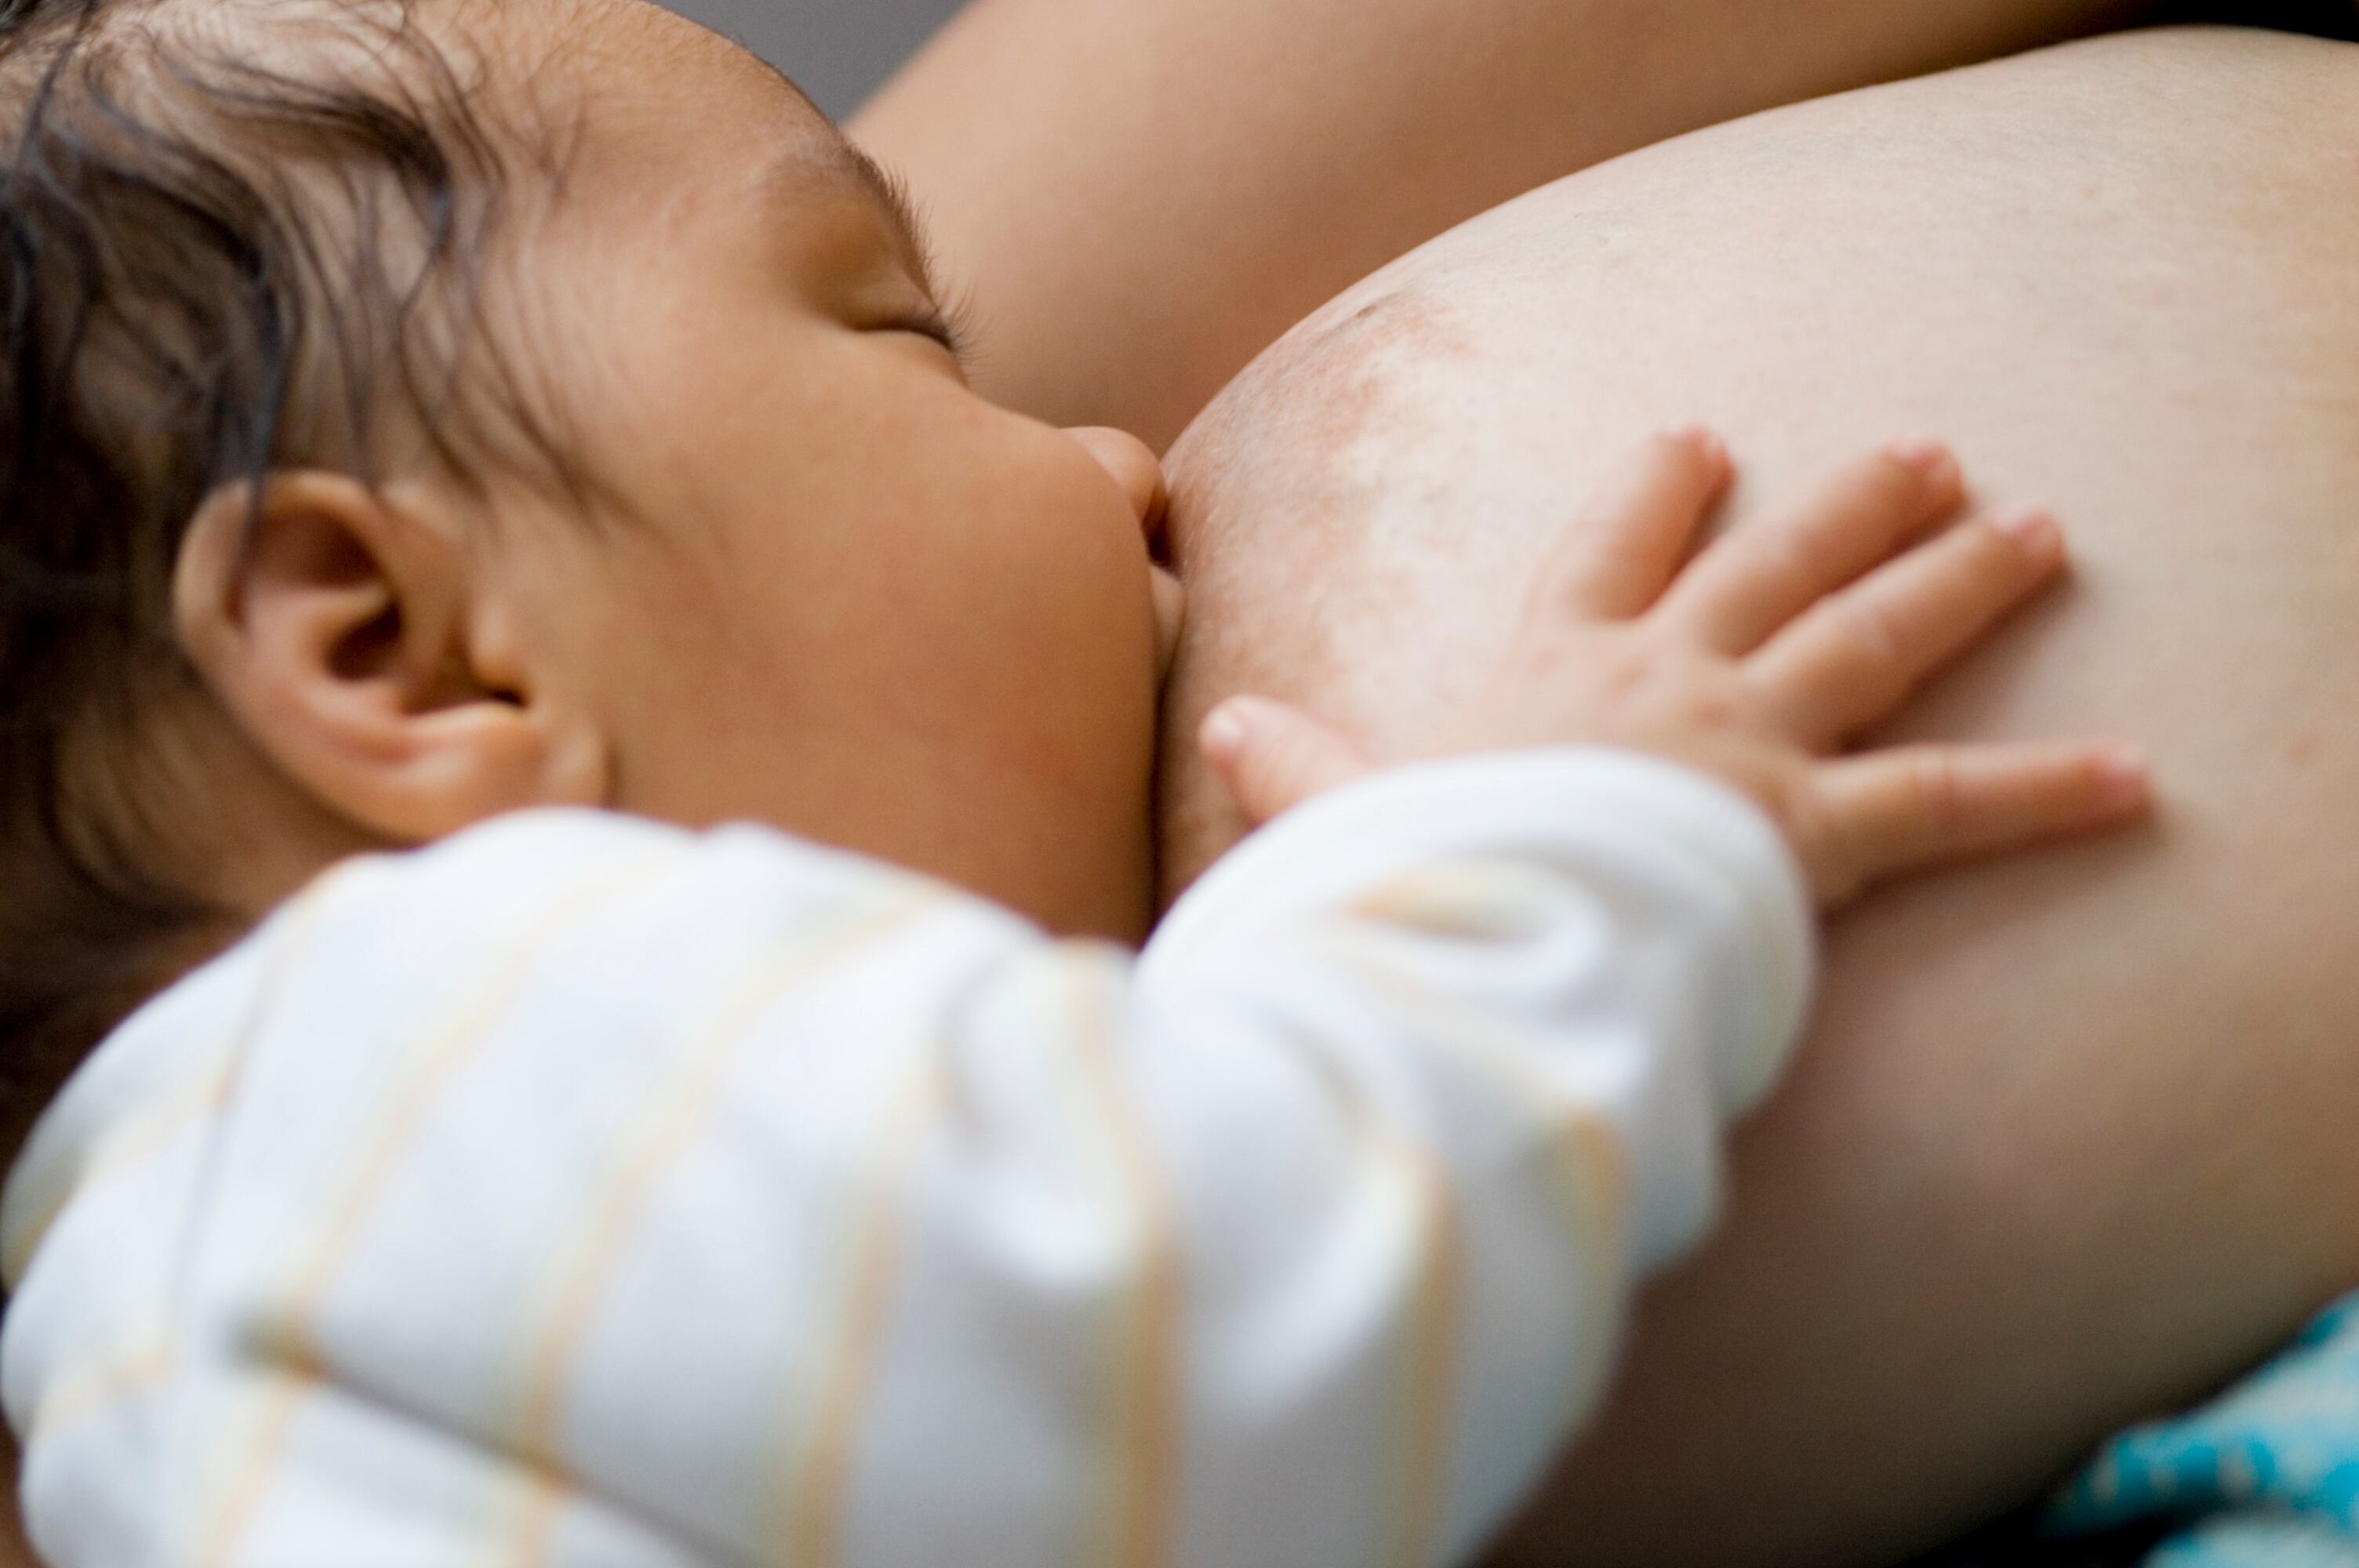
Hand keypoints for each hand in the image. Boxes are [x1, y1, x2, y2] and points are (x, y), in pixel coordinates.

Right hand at [1198, 428, 2149, 906]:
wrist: (1465, 935)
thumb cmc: (1401, 877)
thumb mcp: (1337, 814)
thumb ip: (1297, 767)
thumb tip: (1221, 721)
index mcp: (1549, 671)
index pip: (1607, 554)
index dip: (1655, 496)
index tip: (1698, 443)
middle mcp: (1660, 679)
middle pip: (1773, 565)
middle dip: (1852, 507)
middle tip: (1925, 459)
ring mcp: (1742, 740)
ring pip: (1870, 636)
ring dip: (1959, 578)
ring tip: (2035, 529)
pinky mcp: (1807, 829)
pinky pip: (1943, 805)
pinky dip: (2040, 794)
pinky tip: (2130, 777)